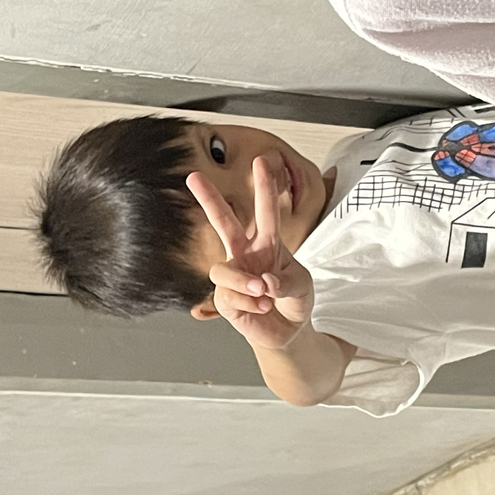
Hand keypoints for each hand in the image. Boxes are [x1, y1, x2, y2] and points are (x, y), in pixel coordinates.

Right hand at [189, 158, 318, 352]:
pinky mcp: (225, 300)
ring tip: (264, 293)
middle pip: (224, 223)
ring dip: (243, 281)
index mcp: (267, 244)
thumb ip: (286, 281)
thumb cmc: (294, 300)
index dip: (264, 188)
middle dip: (209, 200)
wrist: (289, 332)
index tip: (261, 162)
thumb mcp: (302, 286)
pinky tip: (261, 308)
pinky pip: (228, 297)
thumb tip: (263, 282)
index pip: (266, 212)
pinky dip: (249, 304)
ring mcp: (233, 276)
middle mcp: (245, 255)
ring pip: (221, 269)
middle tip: (193, 177)